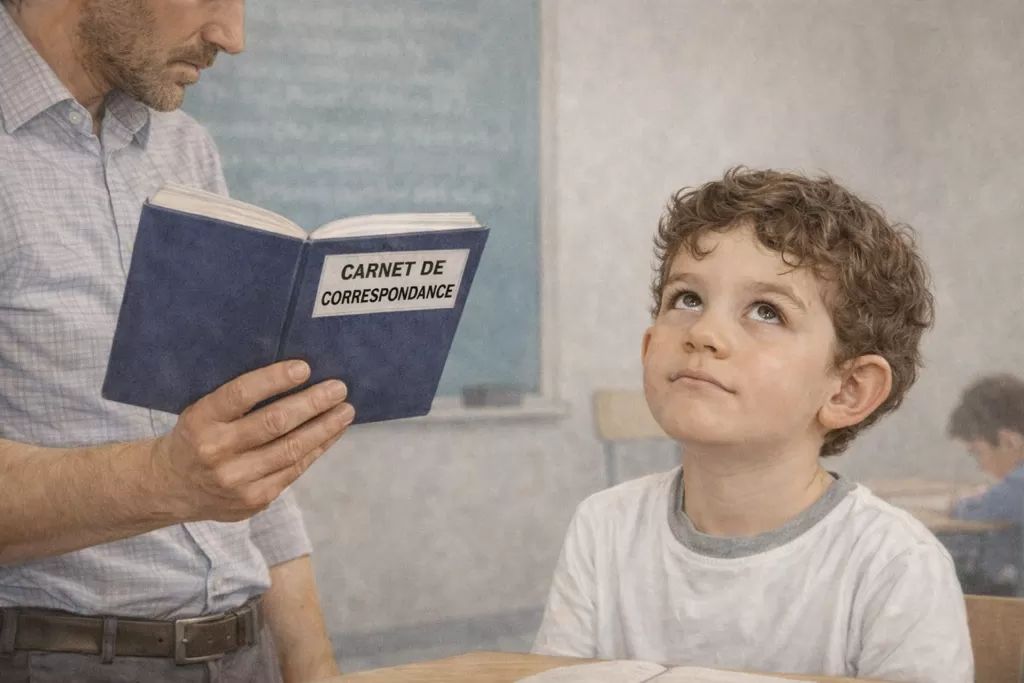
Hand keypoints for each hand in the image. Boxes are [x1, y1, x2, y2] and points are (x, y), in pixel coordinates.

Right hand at [151, 360, 352, 522]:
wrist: (171, 487)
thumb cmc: (196, 436)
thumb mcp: (202, 412)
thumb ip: (237, 400)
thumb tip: (295, 374)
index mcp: (199, 421)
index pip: (240, 395)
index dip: (274, 380)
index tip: (304, 368)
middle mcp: (215, 452)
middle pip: (273, 423)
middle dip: (312, 404)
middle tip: (338, 388)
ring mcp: (236, 480)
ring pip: (291, 450)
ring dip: (324, 428)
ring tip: (345, 411)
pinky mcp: (254, 499)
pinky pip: (294, 470)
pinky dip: (317, 449)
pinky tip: (331, 434)